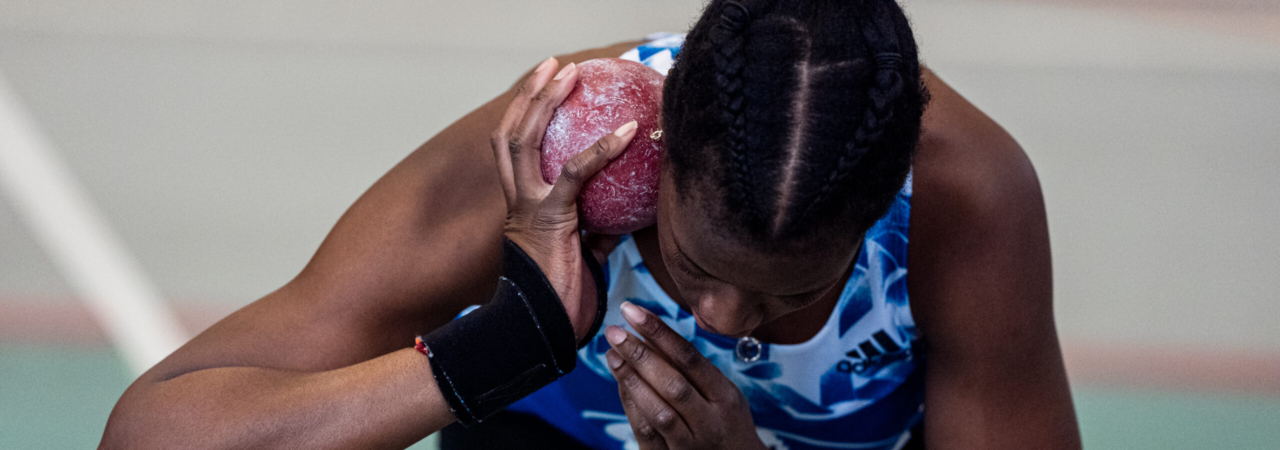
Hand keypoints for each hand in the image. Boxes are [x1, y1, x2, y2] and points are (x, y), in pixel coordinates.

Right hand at [491, 57, 637, 341]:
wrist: (539, 335)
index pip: (519, 154)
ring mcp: (528, 208)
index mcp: (522, 211)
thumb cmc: (560, 307)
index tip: (551, 93)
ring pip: (524, 140)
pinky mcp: (550, 219)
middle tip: (554, 68)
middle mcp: (518, 203)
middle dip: (529, 97)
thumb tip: (619, 219)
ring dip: (543, 102)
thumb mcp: (582, 260)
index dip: (530, 120)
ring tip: (568, 73)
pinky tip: (628, 131)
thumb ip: (594, 234)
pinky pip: (576, 174)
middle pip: (510, 135)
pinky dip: (602, 149)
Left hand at [605, 302, 766, 449]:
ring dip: (632, 380)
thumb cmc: (727, 423)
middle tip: (614, 331)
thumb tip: (654, 332)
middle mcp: (711, 419)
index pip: (690, 358)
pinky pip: (649, 432)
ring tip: (612, 354)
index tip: (634, 311)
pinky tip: (620, 384)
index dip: (660, 332)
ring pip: (659, 410)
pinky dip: (633, 406)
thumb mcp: (723, 393)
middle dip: (641, 354)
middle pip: (673, 383)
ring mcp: (693, 442)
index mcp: (726, 396)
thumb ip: (694, 369)